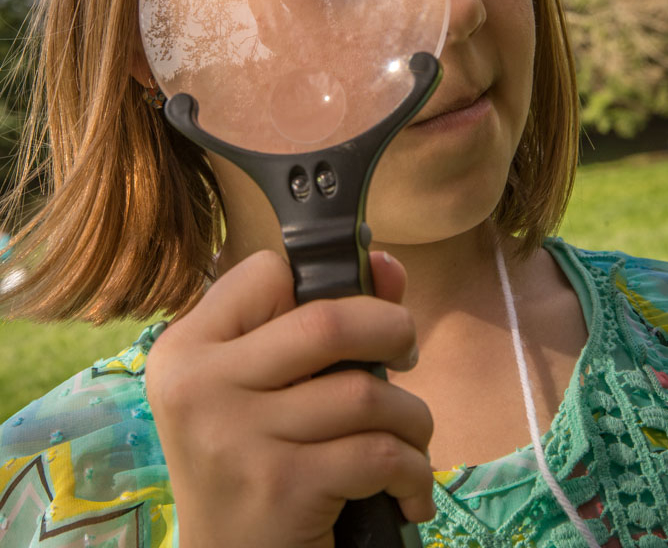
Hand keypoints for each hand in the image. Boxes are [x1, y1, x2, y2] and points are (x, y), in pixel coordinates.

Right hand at [145, 249, 434, 547]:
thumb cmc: (251, 461)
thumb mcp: (263, 387)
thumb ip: (318, 316)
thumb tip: (389, 264)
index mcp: (186, 348)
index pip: (267, 273)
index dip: (322, 290)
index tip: (349, 324)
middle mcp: (199, 386)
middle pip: (327, 321)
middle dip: (392, 328)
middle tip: (405, 352)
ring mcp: (237, 438)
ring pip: (366, 392)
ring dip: (410, 417)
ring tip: (408, 438)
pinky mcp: (282, 488)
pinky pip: (380, 454)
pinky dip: (413, 471)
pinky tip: (406, 489)